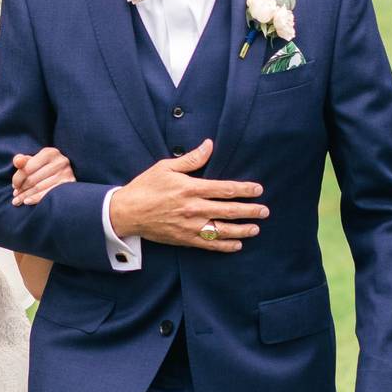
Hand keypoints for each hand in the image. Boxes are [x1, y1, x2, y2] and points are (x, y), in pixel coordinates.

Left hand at [11, 147, 75, 205]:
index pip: (27, 168)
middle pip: (33, 179)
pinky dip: (36, 199)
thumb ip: (22, 160)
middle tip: (15, 196)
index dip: (17, 178)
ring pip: (39, 188)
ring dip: (25, 196)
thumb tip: (17, 161)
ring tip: (17, 201)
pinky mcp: (69, 185)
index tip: (14, 185)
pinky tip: (27, 201)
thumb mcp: (33, 161)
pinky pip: (48, 194)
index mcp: (49, 153)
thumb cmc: (44, 168)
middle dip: (21, 189)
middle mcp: (60, 161)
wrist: (64, 174)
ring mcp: (66, 173)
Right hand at [109, 139, 267, 251]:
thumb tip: (209, 145)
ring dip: (242, 230)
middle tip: (264, 211)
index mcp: (191, 188)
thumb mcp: (165, 167)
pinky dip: (225, 246)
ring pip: (223, 230)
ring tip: (255, 229)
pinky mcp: (184, 239)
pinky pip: (209, 244)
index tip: (258, 190)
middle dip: (250, 211)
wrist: (127, 213)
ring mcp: (190, 226)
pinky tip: (236, 244)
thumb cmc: (145, 187)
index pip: (225, 189)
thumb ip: (191, 159)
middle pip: (229, 210)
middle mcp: (194, 208)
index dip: (244, 190)